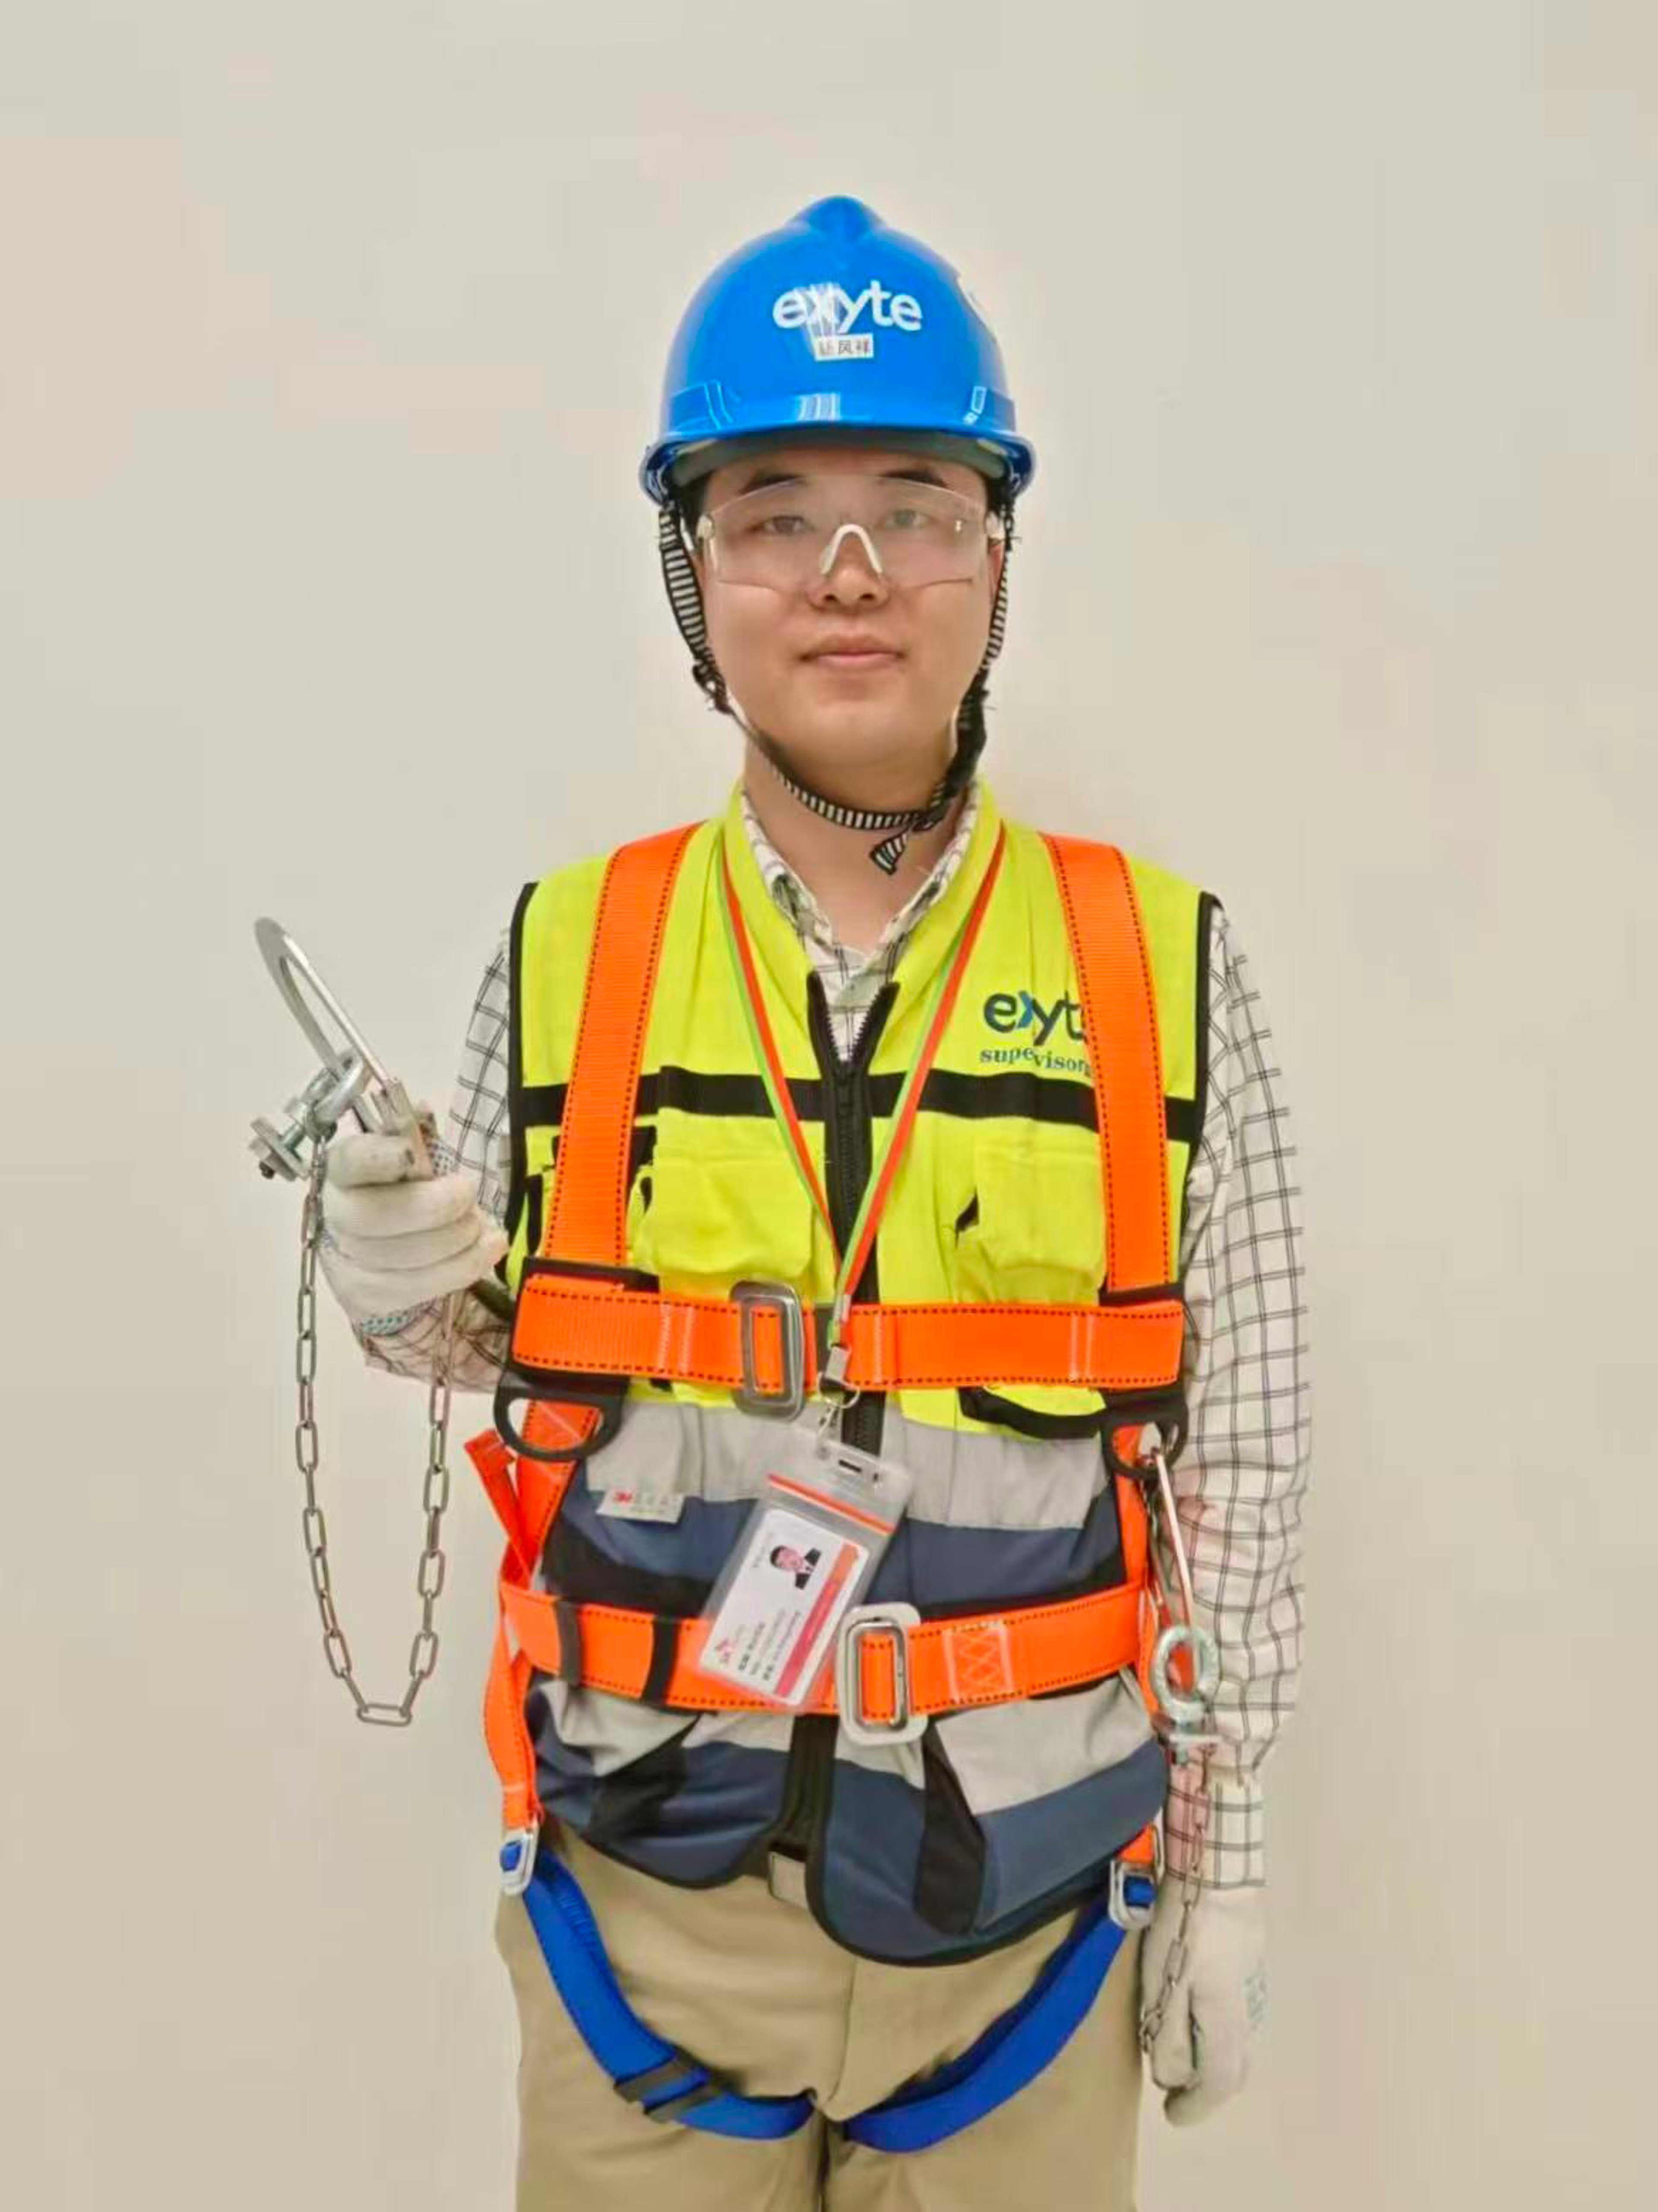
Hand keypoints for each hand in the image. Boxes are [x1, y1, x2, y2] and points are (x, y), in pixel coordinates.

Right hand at [317, 1117, 507, 1326]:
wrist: (382, 1255)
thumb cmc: (405, 1195)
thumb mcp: (412, 1162)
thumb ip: (416, 1137)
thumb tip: (421, 1111)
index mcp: (343, 1170)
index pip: (351, 1161)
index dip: (379, 1157)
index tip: (411, 1153)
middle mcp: (336, 1215)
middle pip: (377, 1216)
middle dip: (435, 1207)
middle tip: (469, 1195)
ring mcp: (347, 1261)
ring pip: (402, 1256)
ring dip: (456, 1239)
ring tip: (482, 1226)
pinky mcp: (367, 1297)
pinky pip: (419, 1286)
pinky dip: (463, 1267)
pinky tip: (486, 1250)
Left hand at [1139, 1882, 1267, 2124]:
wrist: (1218, 1870)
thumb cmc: (1186, 1926)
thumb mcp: (1163, 1981)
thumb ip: (1168, 2034)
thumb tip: (1171, 2078)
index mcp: (1226, 2020)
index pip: (1219, 2082)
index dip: (1196, 2106)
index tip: (1172, 2115)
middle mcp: (1247, 2011)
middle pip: (1234, 2068)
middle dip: (1206, 2087)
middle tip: (1176, 2090)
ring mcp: (1252, 1986)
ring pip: (1237, 2041)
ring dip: (1211, 2056)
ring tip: (1178, 2049)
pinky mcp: (1249, 1965)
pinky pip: (1236, 2015)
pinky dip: (1216, 2030)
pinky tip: (1194, 2012)